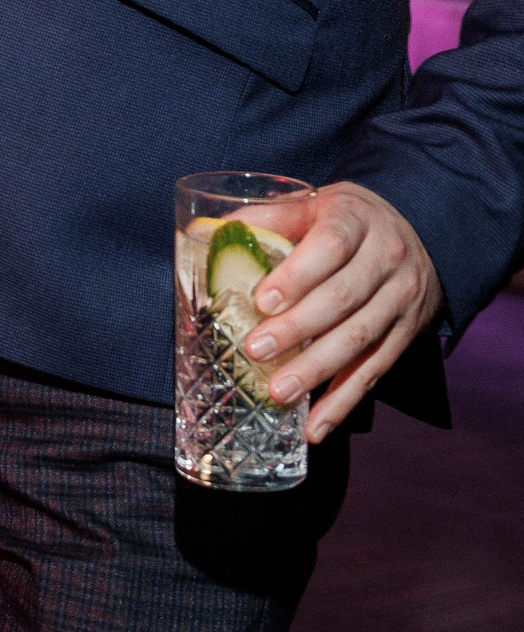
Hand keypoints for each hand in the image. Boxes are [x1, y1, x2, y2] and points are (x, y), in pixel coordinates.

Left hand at [240, 182, 441, 440]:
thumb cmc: (348, 221)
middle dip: (297, 329)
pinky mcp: (407, 334)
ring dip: (317, 370)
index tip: (263, 299)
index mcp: (357, 220)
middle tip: (255, 350)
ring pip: (359, 338)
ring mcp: (401, 300)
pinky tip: (315, 426)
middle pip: (342, 298)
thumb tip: (209, 233)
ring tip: (279, 392)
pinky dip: (345, 402)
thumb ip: (268, 218)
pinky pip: (375, 371)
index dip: (298, 274)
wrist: (422, 234)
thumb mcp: (314, 205)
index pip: (330, 245)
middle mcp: (386, 259)